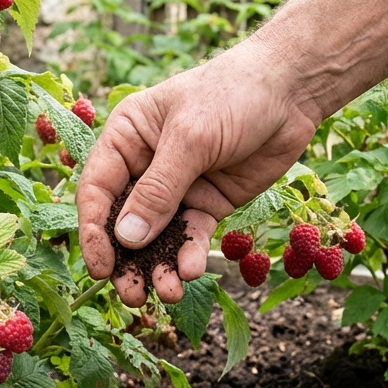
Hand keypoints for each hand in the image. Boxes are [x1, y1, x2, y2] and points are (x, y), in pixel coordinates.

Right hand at [76, 37, 321, 305]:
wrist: (292, 92)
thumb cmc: (233, 95)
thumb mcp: (191, 138)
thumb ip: (158, 190)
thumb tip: (126, 239)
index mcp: (126, 138)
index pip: (97, 190)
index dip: (94, 231)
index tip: (101, 269)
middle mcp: (145, 166)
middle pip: (124, 222)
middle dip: (127, 261)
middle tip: (133, 295)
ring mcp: (177, 188)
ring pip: (157, 237)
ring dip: (159, 267)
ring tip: (167, 293)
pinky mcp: (207, 203)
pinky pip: (191, 236)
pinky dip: (189, 255)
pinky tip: (192, 269)